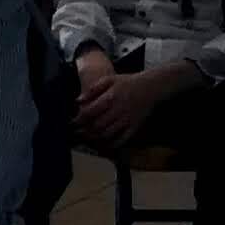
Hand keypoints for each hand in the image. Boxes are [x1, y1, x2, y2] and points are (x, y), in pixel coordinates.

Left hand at [72, 55, 188, 143]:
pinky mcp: (135, 126)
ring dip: (95, 138)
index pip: (90, 112)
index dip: (79, 119)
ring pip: (108, 133)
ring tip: (88, 137)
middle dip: (85, 130)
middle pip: (97, 125)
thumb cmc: (128, 82)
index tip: (73, 121)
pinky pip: (123, 139)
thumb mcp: (109, 80)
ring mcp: (127, 119)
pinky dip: (112, 144)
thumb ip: (93, 90)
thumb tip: (78, 100)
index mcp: (110, 97)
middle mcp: (118, 110)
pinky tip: (104, 144)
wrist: (152, 86)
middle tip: (78, 132)